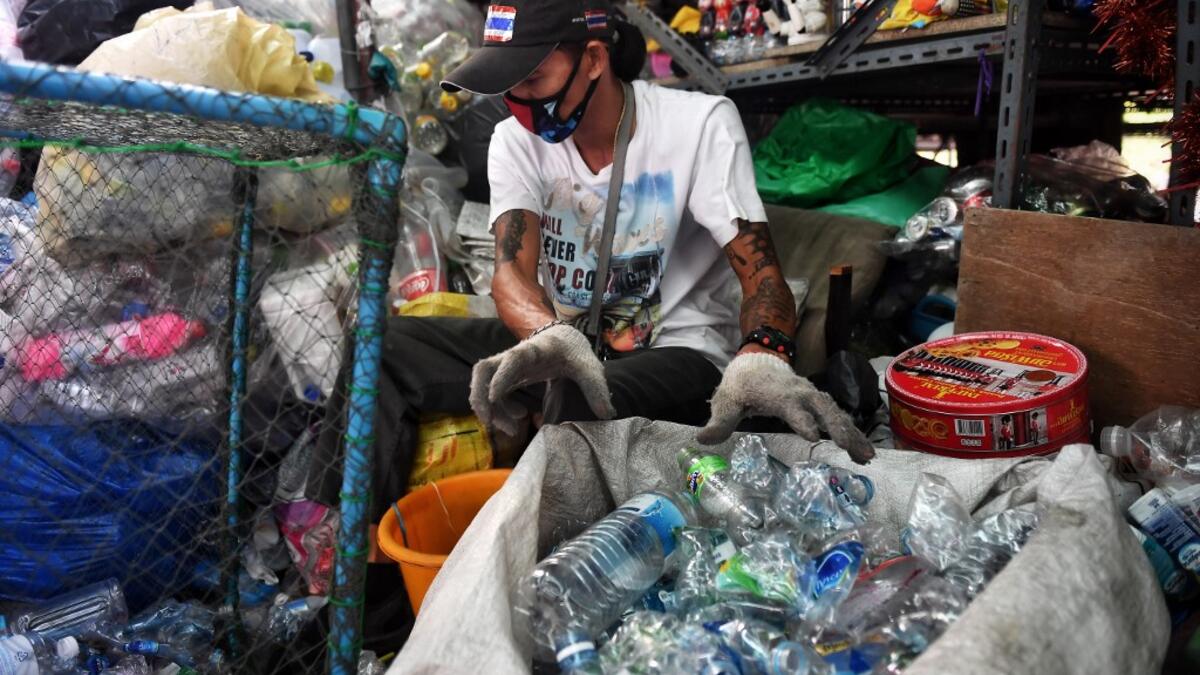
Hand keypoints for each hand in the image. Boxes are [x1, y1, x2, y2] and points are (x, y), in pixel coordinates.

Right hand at [470, 324, 614, 435]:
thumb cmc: (574, 352)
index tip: (494, 396)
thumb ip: (596, 389)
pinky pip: (491, 393)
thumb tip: (606, 414)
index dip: (502, 375)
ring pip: (482, 383)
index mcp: (537, 349)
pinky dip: (498, 409)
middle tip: (492, 423)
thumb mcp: (589, 368)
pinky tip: (518, 417)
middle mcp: (515, 356)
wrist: (564, 339)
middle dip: (480, 397)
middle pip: (483, 369)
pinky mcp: (506, 376)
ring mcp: (507, 366)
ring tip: (512, 428)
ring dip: (490, 409)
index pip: (514, 358)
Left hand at [698, 353, 875, 463]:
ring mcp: (812, 396)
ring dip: (852, 433)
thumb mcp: (726, 400)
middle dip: (838, 429)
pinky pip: (838, 417)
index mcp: (777, 393)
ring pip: (836, 413)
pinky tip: (863, 453)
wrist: (756, 361)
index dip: (801, 419)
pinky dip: (852, 432)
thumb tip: (703, 440)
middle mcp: (800, 393)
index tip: (812, 435)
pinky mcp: (818, 402)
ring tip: (867, 456)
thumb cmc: (740, 384)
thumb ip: (719, 421)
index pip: (791, 407)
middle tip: (852, 450)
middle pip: (823, 409)